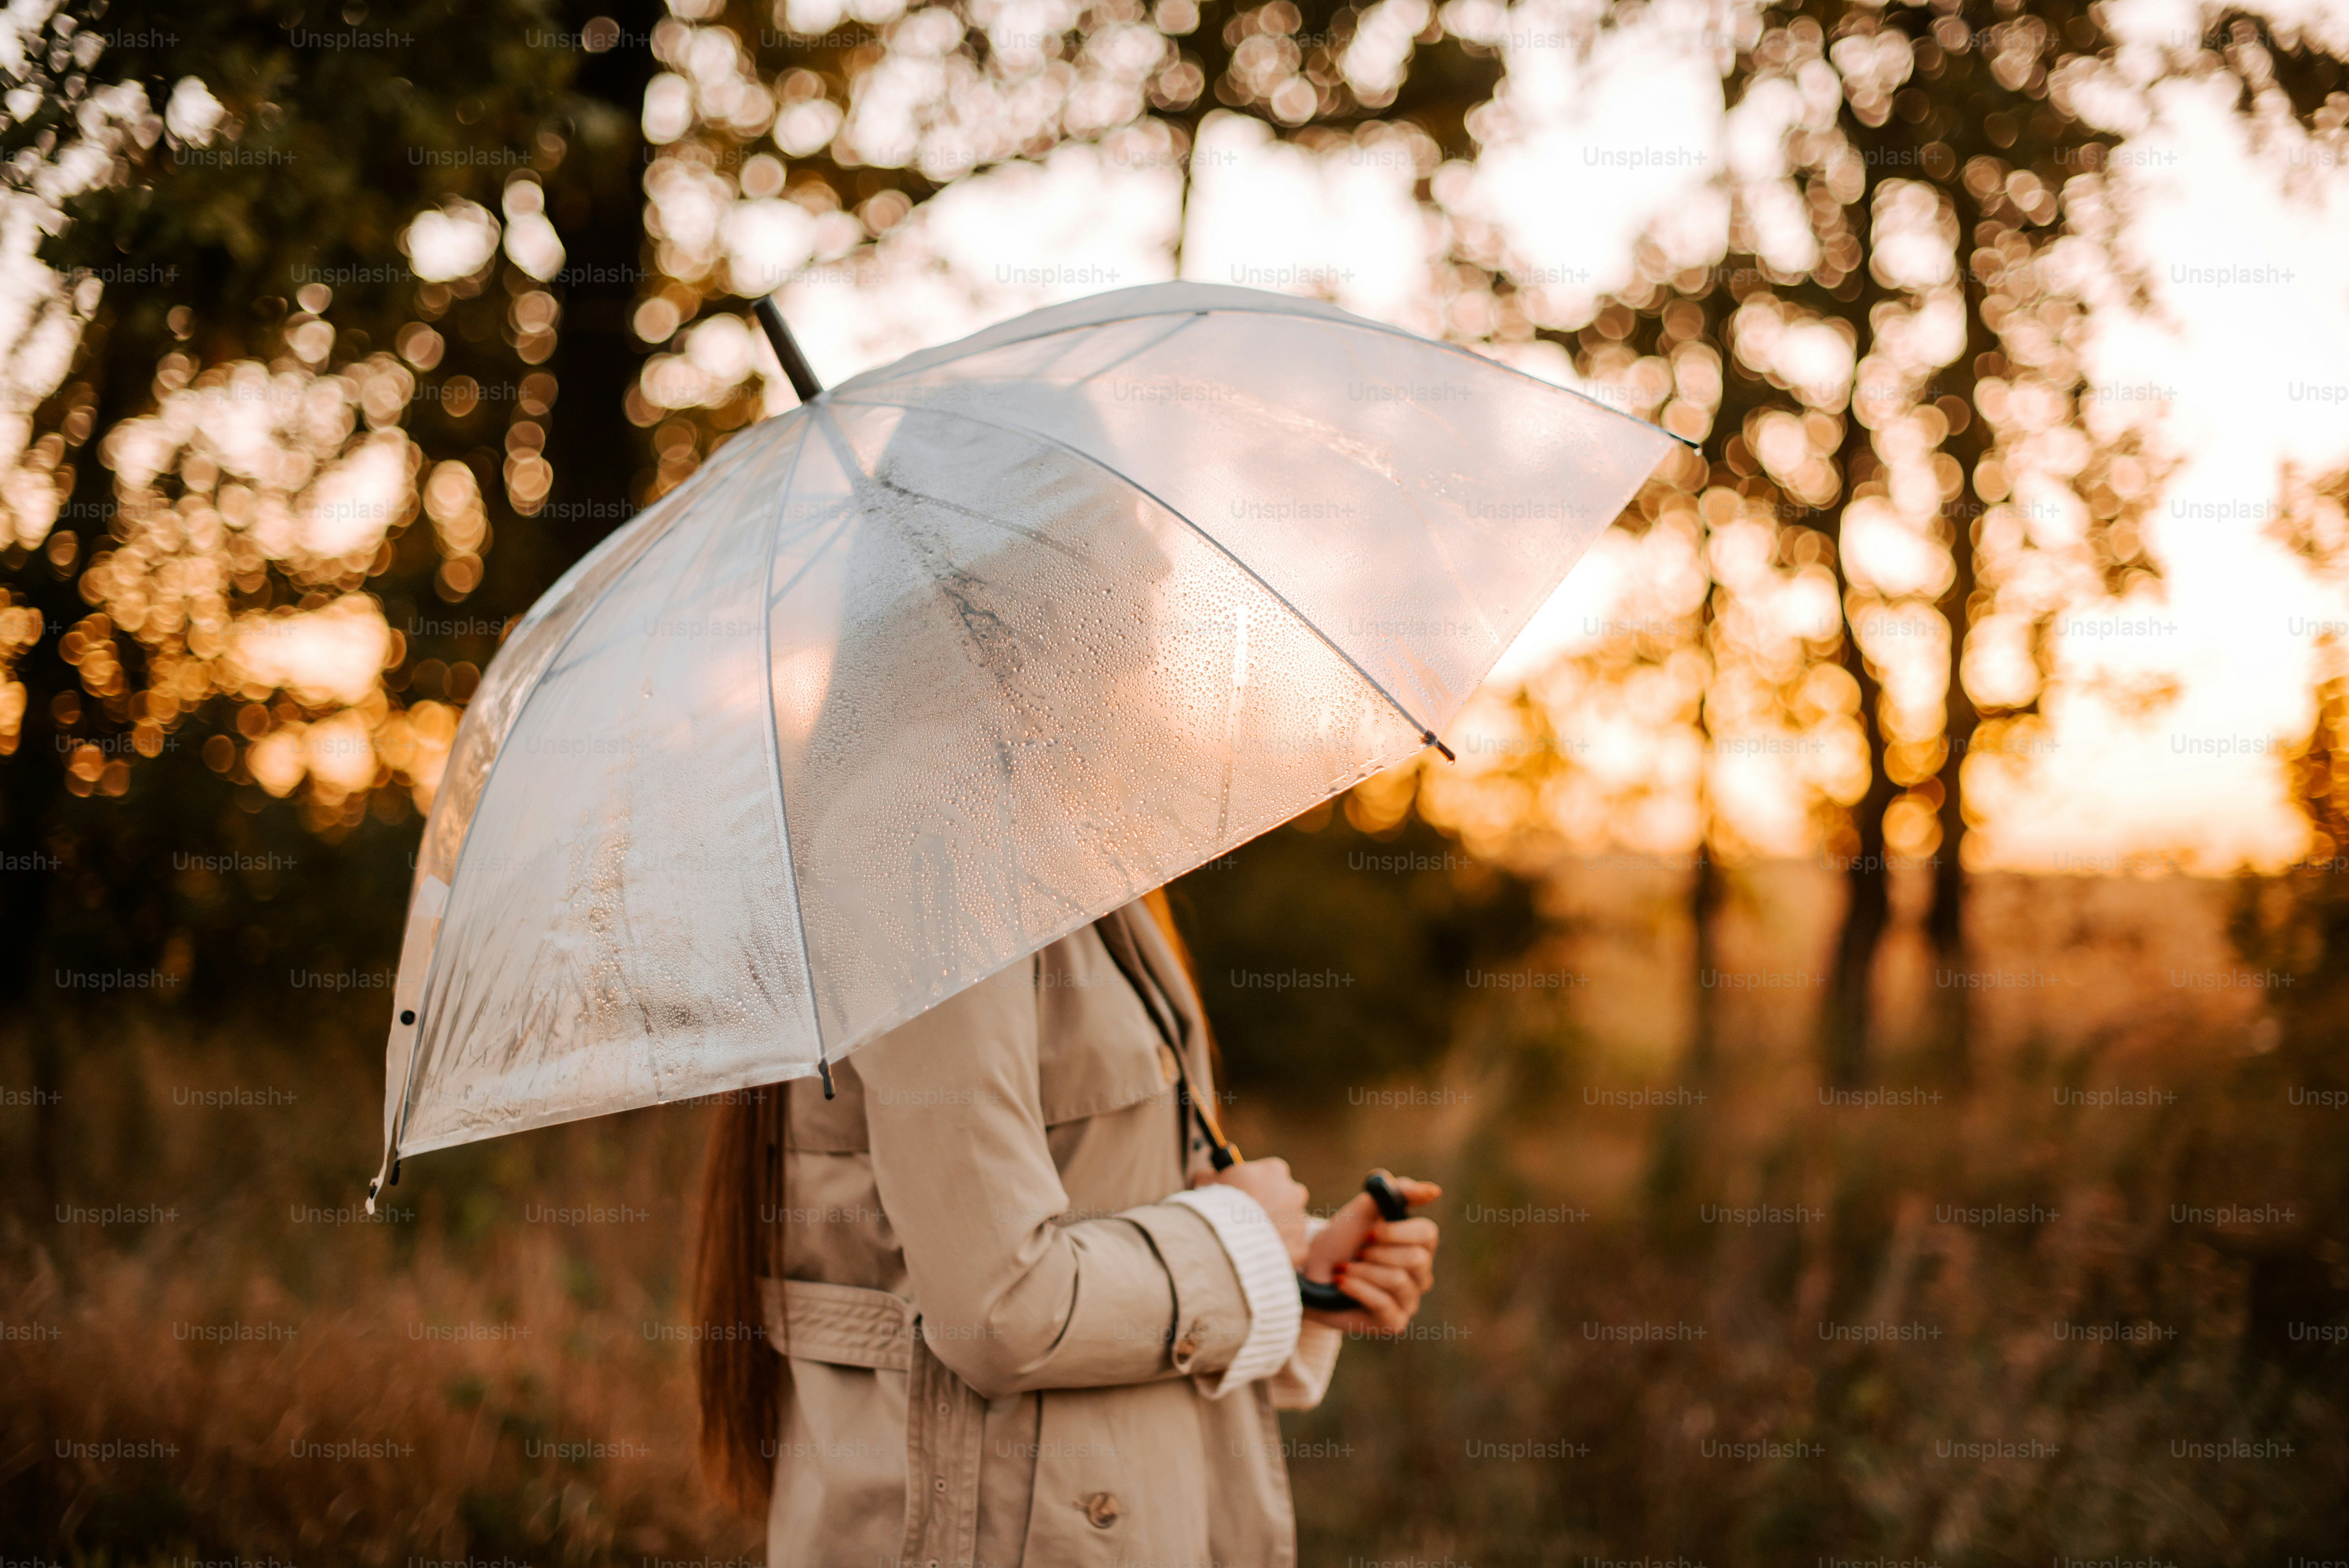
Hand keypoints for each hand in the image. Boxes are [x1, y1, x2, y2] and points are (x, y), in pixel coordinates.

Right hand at [1193, 1157, 1310, 1269]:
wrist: (1226, 1241)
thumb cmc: (1216, 1207)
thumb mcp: (1207, 1182)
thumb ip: (1212, 1177)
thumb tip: (1205, 1176)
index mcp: (1274, 1170)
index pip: (1270, 1174)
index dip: (1256, 1186)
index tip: (1246, 1196)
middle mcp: (1294, 1192)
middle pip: (1286, 1198)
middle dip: (1271, 1208)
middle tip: (1249, 1219)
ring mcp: (1299, 1220)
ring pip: (1290, 1224)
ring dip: (1276, 1230)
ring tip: (1252, 1240)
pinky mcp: (1300, 1247)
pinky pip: (1291, 1249)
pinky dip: (1279, 1252)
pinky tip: (1260, 1255)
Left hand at [1302, 1176, 1440, 1335]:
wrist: (1311, 1269)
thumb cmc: (1341, 1239)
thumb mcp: (1365, 1207)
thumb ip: (1398, 1192)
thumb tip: (1434, 1191)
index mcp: (1420, 1246)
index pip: (1428, 1234)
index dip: (1397, 1231)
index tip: (1370, 1231)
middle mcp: (1421, 1276)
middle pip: (1417, 1259)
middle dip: (1378, 1252)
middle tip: (1358, 1252)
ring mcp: (1409, 1301)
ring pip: (1397, 1280)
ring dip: (1363, 1270)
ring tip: (1346, 1268)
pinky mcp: (1393, 1323)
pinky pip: (1383, 1303)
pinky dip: (1356, 1287)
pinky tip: (1342, 1282)